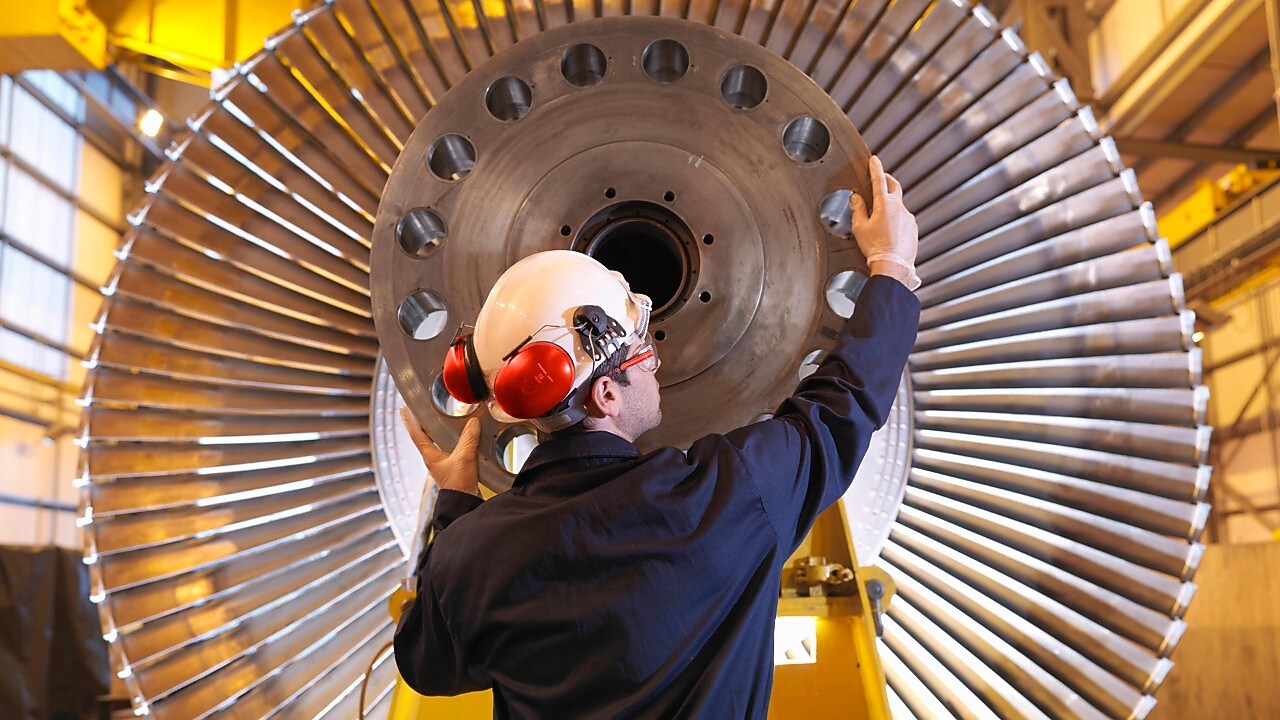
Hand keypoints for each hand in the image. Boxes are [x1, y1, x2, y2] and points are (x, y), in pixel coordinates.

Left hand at [401, 407, 481, 496]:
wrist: (464, 503)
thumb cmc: (457, 485)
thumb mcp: (464, 457)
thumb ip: (468, 438)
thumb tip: (473, 422)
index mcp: (429, 455)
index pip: (416, 433)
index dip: (409, 420)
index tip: (404, 409)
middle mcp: (434, 458)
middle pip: (426, 436)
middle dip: (424, 423)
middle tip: (422, 410)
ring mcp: (443, 462)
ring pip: (439, 442)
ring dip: (439, 431)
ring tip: (441, 418)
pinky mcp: (454, 466)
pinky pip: (452, 448)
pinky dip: (453, 439)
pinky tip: (461, 436)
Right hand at [850, 155, 919, 289]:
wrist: (893, 266)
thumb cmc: (876, 248)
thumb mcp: (859, 228)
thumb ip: (858, 209)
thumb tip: (856, 198)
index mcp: (884, 204)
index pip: (879, 180)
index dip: (875, 168)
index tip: (874, 160)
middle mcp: (899, 208)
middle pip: (894, 186)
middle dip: (887, 179)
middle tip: (881, 178)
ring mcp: (908, 218)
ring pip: (898, 205)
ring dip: (890, 206)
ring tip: (880, 219)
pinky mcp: (913, 228)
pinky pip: (903, 219)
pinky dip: (896, 220)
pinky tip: (888, 232)